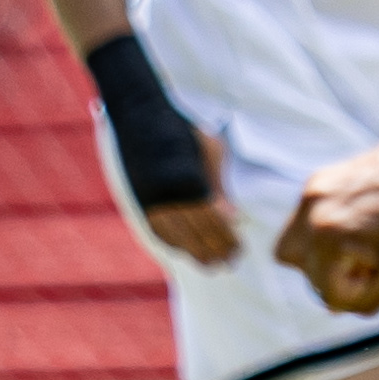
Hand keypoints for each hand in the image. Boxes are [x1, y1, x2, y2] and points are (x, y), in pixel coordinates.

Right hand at [148, 130, 239, 267]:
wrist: (140, 114)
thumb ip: (220, 188)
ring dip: (194, 252)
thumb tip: (235, 219)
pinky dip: (170, 241)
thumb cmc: (185, 129)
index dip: (227, 238)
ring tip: (211, 265)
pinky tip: (183, 251)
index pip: (214, 220)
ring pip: (175, 234)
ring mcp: (150, 197)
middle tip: (230, 264)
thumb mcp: (211, 152)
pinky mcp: (138, 197)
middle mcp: (169, 193)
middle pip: (196, 231)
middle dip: (215, 249)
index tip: (239, 251)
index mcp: (191, 181)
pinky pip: (155, 227)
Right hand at [276, 128, 378, 315]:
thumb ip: (367, 298)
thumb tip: (335, 308)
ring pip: (295, 242)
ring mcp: (313, 191)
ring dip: (322, 253)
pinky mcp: (322, 178)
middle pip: (300, 267)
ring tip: (366, 245)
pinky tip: (368, 224)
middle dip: (331, 274)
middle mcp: (311, 212)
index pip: (327, 293)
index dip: (359, 292)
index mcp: (328, 236)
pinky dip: (328, 230)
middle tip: (371, 263)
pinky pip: (309, 218)